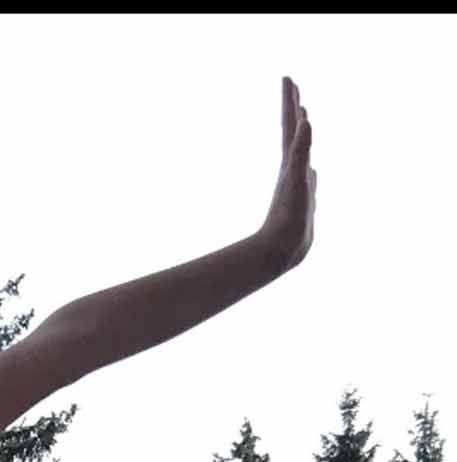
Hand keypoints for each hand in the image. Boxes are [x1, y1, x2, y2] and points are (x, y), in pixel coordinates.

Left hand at [258, 77, 315, 272]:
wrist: (280, 250)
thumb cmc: (287, 217)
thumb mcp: (296, 179)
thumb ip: (300, 149)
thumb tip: (305, 122)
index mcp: (290, 161)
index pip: (290, 125)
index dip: (290, 102)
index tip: (287, 78)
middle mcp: (292, 168)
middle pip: (292, 132)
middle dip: (293, 108)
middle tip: (291, 85)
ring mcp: (298, 183)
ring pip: (300, 151)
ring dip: (302, 133)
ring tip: (303, 118)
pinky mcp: (304, 199)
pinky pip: (308, 178)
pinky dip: (311, 168)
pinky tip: (313, 169)